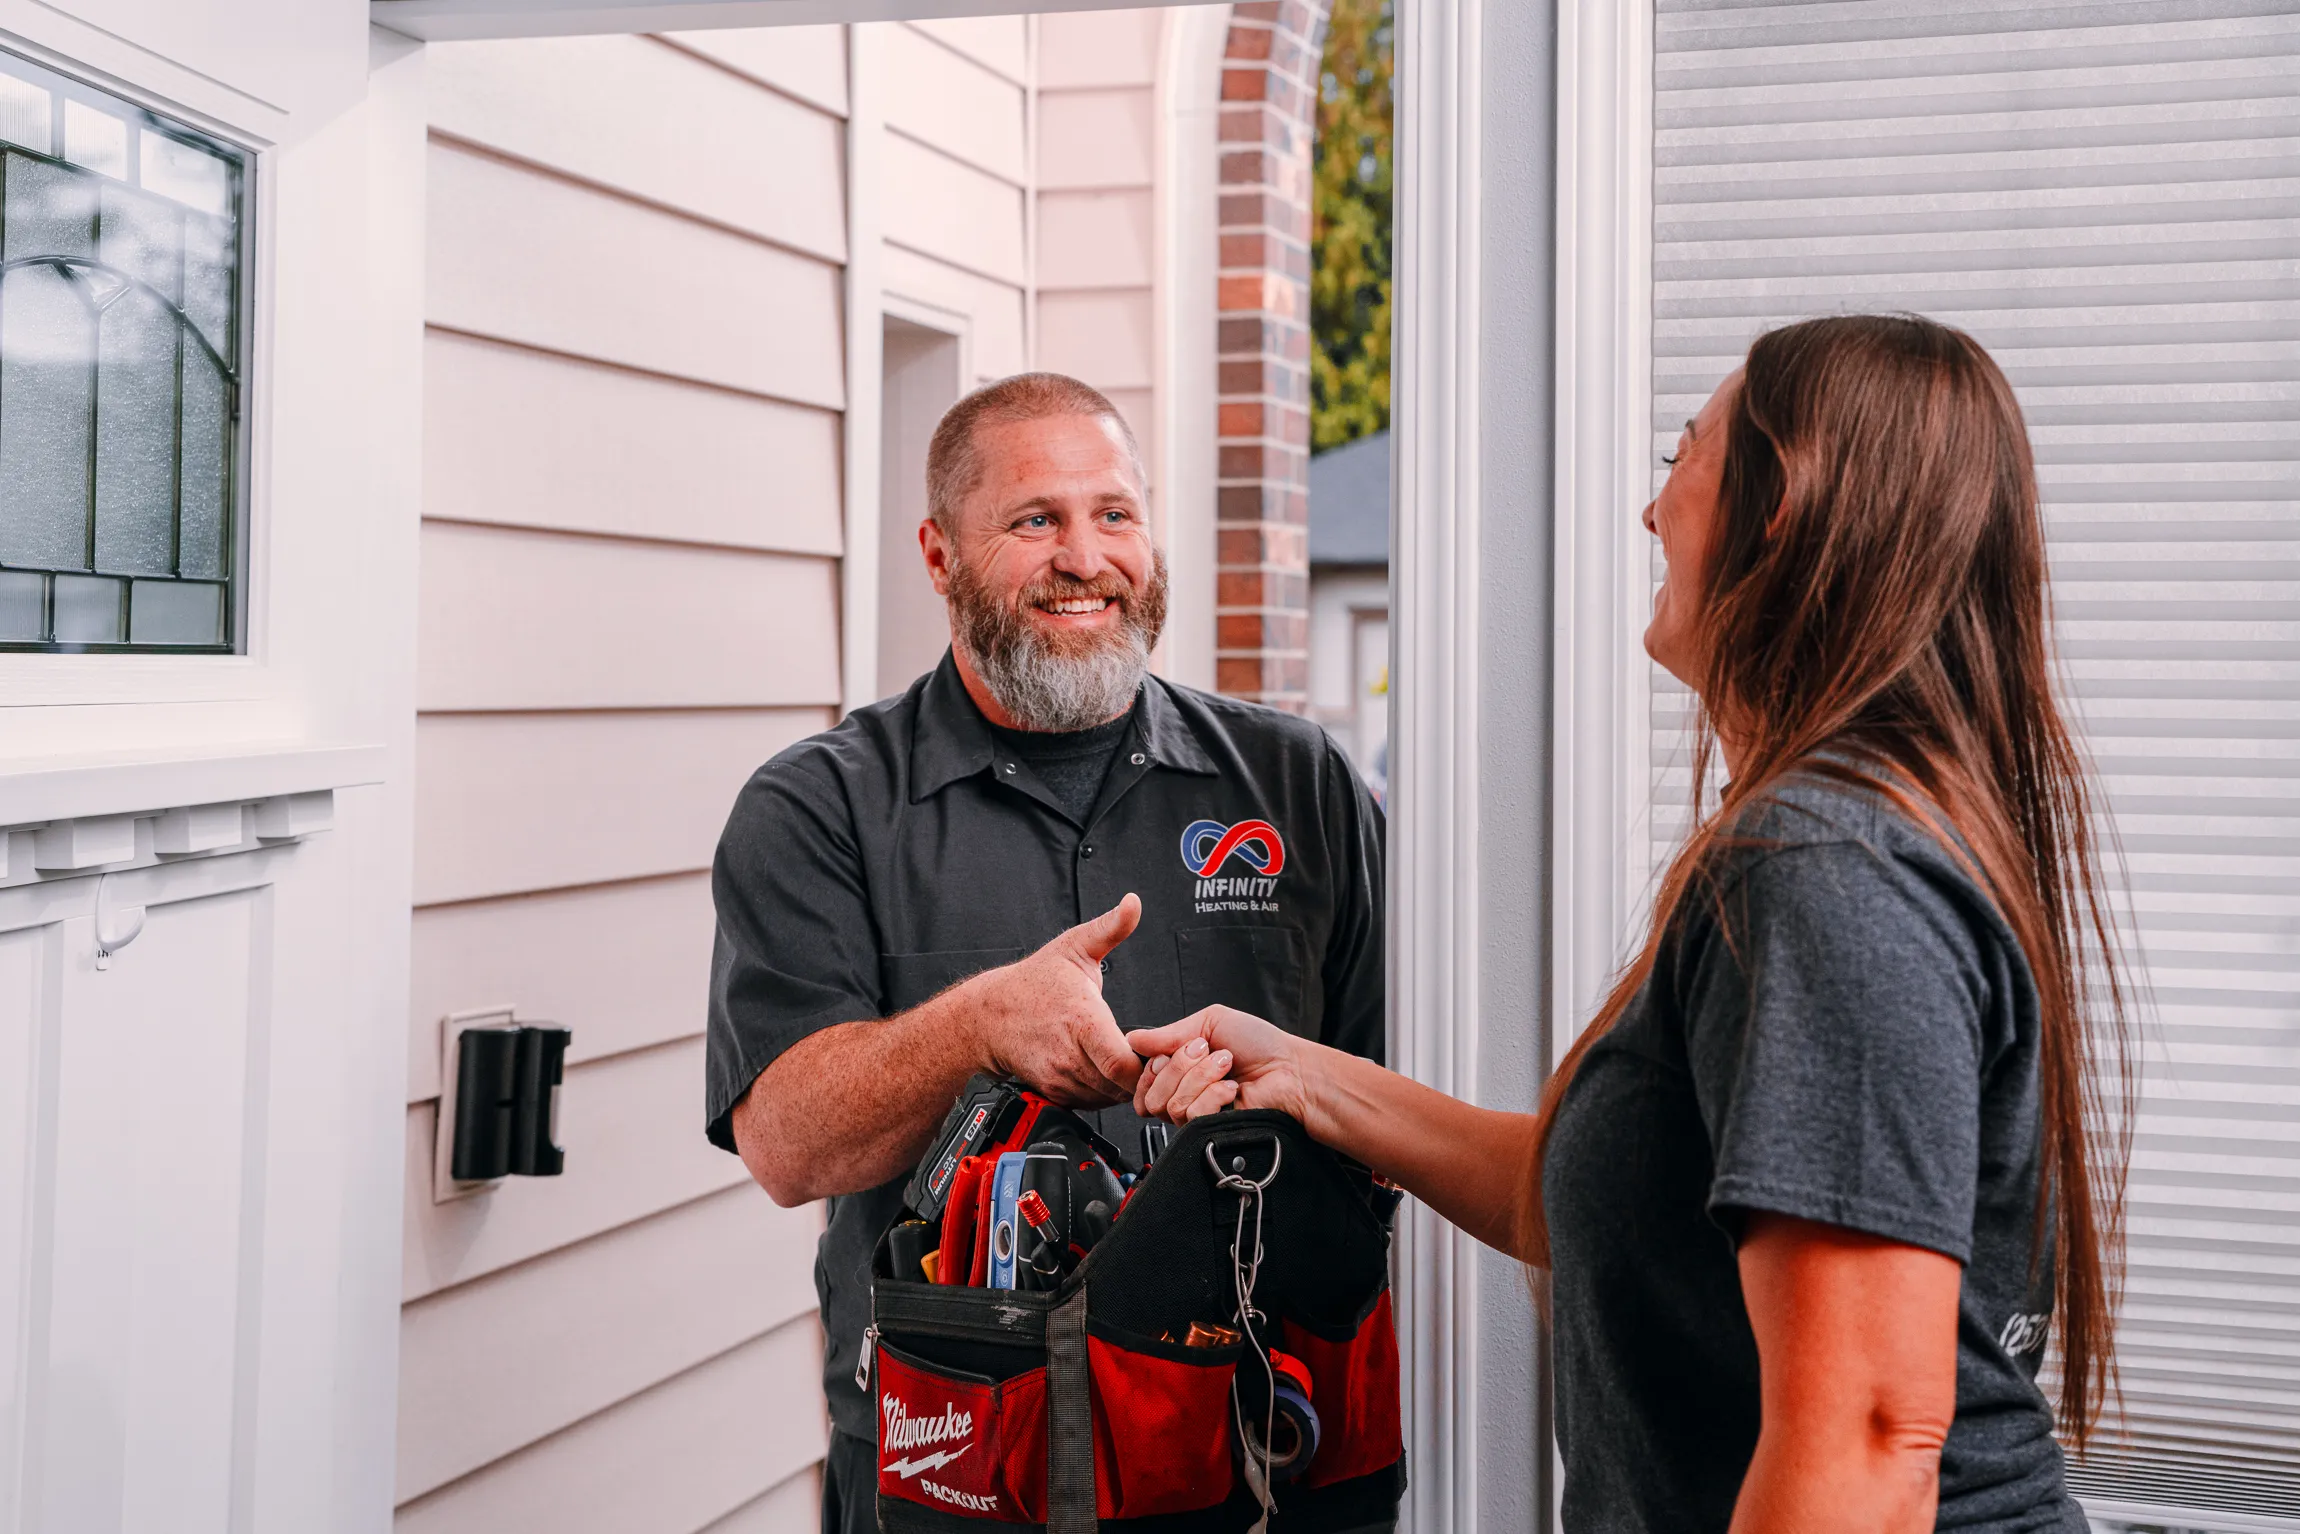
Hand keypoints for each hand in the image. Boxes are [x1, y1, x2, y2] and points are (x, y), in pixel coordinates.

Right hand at [959, 895, 1144, 1107]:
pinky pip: (1091, 1103)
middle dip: (1143, 1078)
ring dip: (1124, 1087)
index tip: (1155, 1051)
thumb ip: (1110, 927)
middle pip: (1121, 1086)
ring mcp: (1060, 1077)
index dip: (1145, 1065)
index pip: (1122, 1064)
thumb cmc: (1033, 983)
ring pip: (1108, 1099)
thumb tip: (1132, 903)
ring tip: (1131, 1064)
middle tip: (1154, 1060)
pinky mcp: (1054, 1092)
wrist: (988, 1017)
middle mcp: (1070, 1055)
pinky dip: (1105, 1092)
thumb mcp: (1074, 946)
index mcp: (1081, 1021)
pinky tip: (1109, 1072)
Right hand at [1129, 1006, 1308, 1124]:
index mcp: (1179, 1068)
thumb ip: (1168, 1033)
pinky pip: (1191, 1114)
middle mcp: (1183, 1093)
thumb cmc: (1259, 1045)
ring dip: (1202, 1077)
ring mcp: (1195, 1114)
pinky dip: (1215, 1094)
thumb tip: (1133, 1039)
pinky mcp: (1209, 1130)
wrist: (1290, 1071)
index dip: (1156, 1062)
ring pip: (1170, 1103)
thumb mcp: (1209, 1023)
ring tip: (1226, 1069)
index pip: (1141, 1075)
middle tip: (1209, 1053)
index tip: (1183, 1046)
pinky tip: (1232, 1089)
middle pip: (1150, 1091)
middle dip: (1182, 1065)